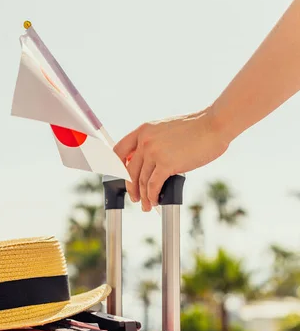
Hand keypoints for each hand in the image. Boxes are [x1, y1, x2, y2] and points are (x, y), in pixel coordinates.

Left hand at [113, 107, 230, 211]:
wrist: (214, 125)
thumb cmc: (196, 128)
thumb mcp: (166, 130)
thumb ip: (154, 142)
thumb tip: (147, 162)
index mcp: (143, 130)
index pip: (118, 150)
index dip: (115, 166)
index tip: (119, 178)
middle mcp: (145, 141)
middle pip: (129, 170)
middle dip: (131, 187)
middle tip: (135, 197)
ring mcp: (155, 152)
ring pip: (141, 180)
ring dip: (143, 196)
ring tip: (147, 205)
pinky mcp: (167, 164)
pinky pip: (153, 185)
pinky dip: (152, 196)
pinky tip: (155, 201)